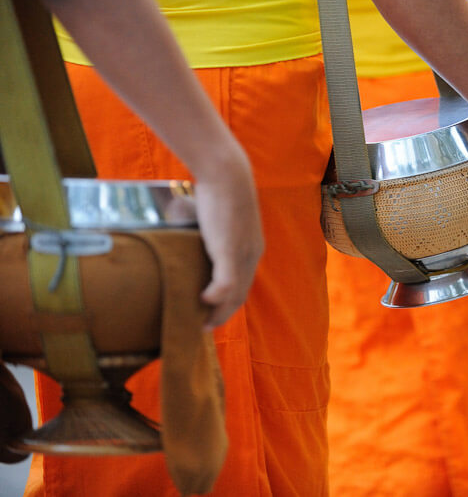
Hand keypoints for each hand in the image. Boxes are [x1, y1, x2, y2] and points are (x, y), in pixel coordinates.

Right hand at [194, 145, 263, 328]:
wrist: (227, 172)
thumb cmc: (219, 189)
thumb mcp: (217, 216)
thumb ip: (209, 230)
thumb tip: (185, 227)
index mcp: (251, 248)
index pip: (243, 283)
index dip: (230, 301)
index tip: (215, 311)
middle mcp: (251, 254)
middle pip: (240, 293)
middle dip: (225, 313)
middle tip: (207, 326)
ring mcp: (241, 254)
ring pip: (234, 293)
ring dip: (220, 311)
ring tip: (204, 323)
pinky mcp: (229, 250)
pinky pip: (225, 282)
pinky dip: (216, 296)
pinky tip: (204, 299)